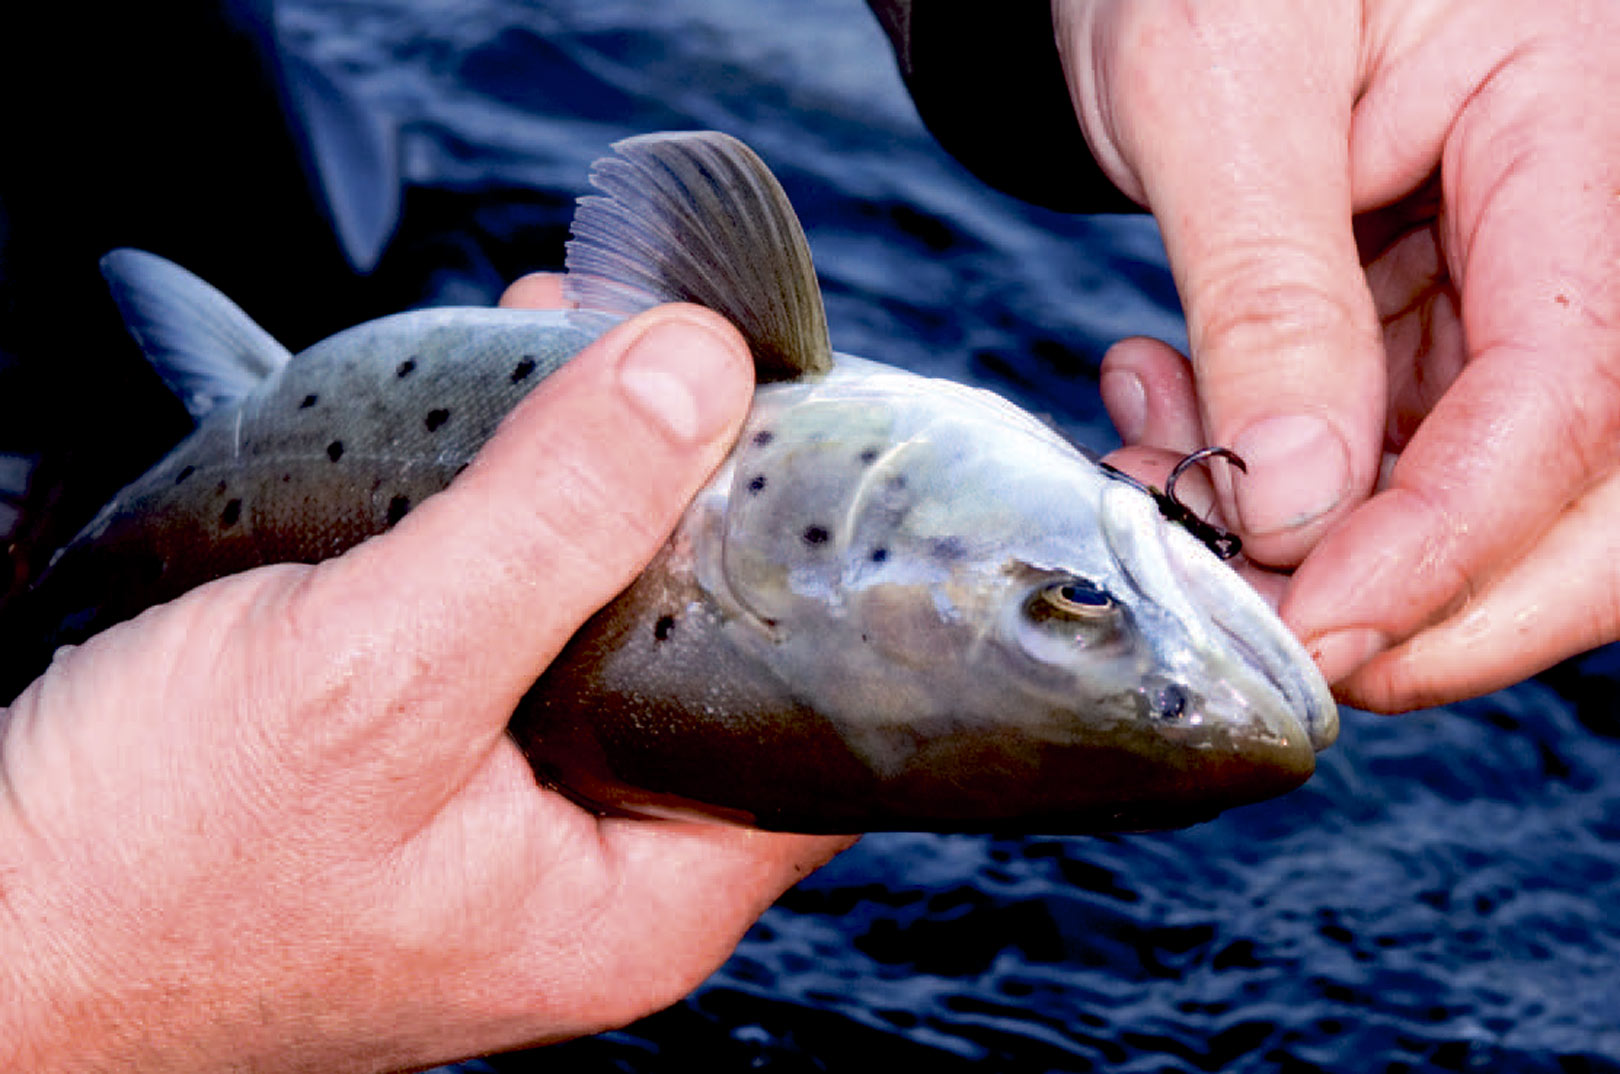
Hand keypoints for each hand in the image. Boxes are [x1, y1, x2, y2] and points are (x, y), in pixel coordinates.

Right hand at [0, 284, 850, 1072]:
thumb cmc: (149, 868)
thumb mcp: (376, 672)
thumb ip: (551, 524)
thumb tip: (697, 372)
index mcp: (635, 904)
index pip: (817, 735)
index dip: (825, 580)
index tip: (801, 441)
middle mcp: (591, 877)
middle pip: (710, 660)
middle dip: (690, 500)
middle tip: (667, 364)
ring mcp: (506, 830)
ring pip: (604, 635)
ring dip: (591, 497)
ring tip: (568, 359)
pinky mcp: (426, 782)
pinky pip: (509, 641)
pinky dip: (508, 534)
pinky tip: (479, 445)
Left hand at [1056, 0, 1619, 709]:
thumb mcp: (1218, 87)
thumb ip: (1269, 294)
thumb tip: (1292, 502)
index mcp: (1577, 131)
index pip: (1569, 397)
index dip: (1447, 544)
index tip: (1314, 625)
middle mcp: (1574, 229)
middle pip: (1584, 494)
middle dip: (1423, 600)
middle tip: (1254, 625)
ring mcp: (1506, 288)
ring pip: (1471, 497)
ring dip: (1308, 542)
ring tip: (1149, 468)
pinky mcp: (1431, 323)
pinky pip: (1383, 456)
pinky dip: (1269, 482)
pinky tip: (1166, 424)